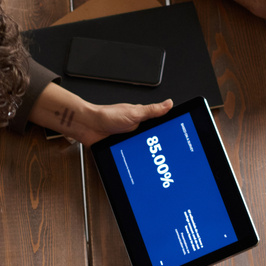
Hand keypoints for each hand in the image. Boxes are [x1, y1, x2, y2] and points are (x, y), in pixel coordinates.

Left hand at [29, 81, 172, 146]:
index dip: (168, 132)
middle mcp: (137, 129)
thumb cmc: (106, 116)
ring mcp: (129, 140)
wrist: (87, 126)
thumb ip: (152, 110)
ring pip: (143, 150)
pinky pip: (132, 156)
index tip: (177, 139)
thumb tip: (169, 103)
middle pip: (153, 140)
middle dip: (158, 147)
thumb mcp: (134, 113)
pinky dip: (134, 160)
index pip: (160, 125)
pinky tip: (137, 162)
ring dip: (145, 155)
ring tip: (151, 160)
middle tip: (165, 155)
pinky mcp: (122, 149)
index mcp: (142, 118)